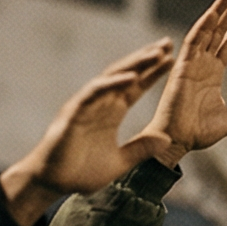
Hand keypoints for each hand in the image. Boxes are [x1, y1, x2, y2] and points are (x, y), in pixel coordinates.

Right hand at [0, 39, 177, 225]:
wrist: (53, 183)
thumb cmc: (81, 172)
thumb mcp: (120, 162)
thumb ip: (141, 149)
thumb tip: (167, 139)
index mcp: (112, 112)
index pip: (137, 87)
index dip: (153, 73)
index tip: (173, 58)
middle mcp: (101, 103)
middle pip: (127, 74)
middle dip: (147, 58)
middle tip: (168, 43)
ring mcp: (87, 105)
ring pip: (113, 77)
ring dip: (134, 64)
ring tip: (155, 53)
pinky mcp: (75, 112)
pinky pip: (95, 93)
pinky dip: (112, 84)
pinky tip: (131, 77)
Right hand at [138, 0, 226, 162]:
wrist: (178, 141)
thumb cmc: (198, 133)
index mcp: (213, 74)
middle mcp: (202, 64)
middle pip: (217, 31)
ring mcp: (192, 63)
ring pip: (206, 30)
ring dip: (218, 11)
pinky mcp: (182, 67)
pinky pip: (193, 42)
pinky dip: (203, 26)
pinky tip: (214, 12)